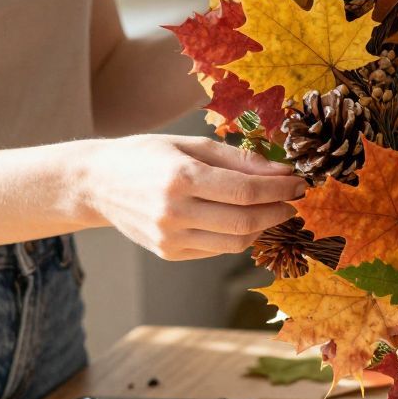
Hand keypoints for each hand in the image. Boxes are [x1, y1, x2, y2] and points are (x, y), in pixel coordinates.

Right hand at [80, 135, 305, 260]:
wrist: (96, 183)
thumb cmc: (146, 155)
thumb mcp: (190, 145)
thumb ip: (238, 159)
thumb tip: (282, 172)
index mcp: (181, 178)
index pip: (246, 192)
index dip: (281, 190)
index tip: (301, 184)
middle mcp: (174, 212)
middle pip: (246, 222)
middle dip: (279, 212)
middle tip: (296, 200)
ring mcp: (170, 238)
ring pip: (236, 243)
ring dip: (263, 228)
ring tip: (274, 210)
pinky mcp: (169, 253)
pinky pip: (217, 249)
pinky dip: (238, 237)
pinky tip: (245, 220)